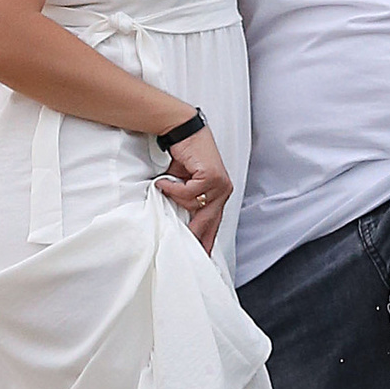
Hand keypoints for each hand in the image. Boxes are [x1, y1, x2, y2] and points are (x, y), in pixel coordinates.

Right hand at [155, 124, 234, 254]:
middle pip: (208, 222)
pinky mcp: (212, 177)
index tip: (202, 256)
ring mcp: (220, 185)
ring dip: (175, 196)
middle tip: (181, 244)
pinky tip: (166, 179)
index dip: (207, 241)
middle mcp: (223, 191)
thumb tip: (178, 223)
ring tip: (167, 184)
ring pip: (194, 206)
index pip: (214, 224)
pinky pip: (188, 193)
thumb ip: (186, 203)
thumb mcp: (185, 186)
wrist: (184, 132)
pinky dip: (173, 187)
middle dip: (194, 233)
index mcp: (219, 195)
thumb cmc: (184, 158)